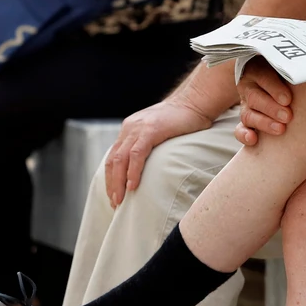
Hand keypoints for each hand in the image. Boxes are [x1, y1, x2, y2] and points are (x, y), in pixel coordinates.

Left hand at [102, 99, 216, 206]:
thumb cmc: (182, 119)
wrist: (195, 101)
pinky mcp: (151, 130)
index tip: (114, 195)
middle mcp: (129, 128)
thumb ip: (148, 144)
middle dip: (112, 184)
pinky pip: (137, 154)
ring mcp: (139, 128)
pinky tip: (132, 185)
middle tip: (114, 203)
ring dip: (119, 182)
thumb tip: (146, 166)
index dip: (111, 178)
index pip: (113, 157)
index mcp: (129, 129)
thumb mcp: (158, 131)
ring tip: (120, 200)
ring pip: (121, 159)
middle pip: (113, 160)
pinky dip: (133, 171)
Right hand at [234, 59, 293, 146]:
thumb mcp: (288, 66)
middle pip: (255, 97)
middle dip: (271, 108)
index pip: (264, 77)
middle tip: (288, 116)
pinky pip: (239, 129)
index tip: (288, 100)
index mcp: (258, 69)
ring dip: (264, 123)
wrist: (274, 79)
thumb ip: (299, 69)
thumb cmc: (287, 73)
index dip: (275, 89)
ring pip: (248, 115)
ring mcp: (246, 105)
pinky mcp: (246, 120)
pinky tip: (254, 139)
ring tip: (280, 129)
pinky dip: (244, 135)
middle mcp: (249, 87)